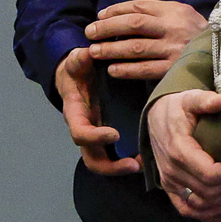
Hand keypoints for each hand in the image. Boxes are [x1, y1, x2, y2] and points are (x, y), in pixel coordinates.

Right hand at [53, 48, 138, 176]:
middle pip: (91, 158)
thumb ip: (79, 58)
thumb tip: (87, 53)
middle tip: (133, 164)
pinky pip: (114, 156)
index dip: (95, 137)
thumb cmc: (77, 69)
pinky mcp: (106, 137)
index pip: (80, 133)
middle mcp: (84, 129)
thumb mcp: (76, 61)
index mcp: (74, 114)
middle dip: (111, 166)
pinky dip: (128, 160)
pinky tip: (146, 155)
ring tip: (143, 164)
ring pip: (103, 162)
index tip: (115, 134)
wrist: (75, 76)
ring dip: (121, 168)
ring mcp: (95, 136)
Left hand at [86, 0, 209, 81]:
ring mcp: (173, 49)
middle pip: (133, 24)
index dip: (116, 10)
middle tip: (90, 33)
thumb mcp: (182, 14)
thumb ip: (159, 12)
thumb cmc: (196, 33)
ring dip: (112, 49)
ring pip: (136, 47)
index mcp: (174, 10)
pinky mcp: (174, 69)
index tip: (100, 16)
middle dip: (108, 28)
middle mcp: (173, 28)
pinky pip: (145, 69)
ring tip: (95, 51)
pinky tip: (113, 70)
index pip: (139, 7)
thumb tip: (124, 14)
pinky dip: (127, 70)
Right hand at [146, 90, 220, 221]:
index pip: (210, 174)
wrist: (155, 117)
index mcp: (179, 150)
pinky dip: (207, 215)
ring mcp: (170, 182)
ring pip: (201, 204)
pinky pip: (186, 210)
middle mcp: (172, 170)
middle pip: (209, 192)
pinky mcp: (170, 188)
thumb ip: (204, 100)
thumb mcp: (189, 98)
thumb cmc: (176, 109)